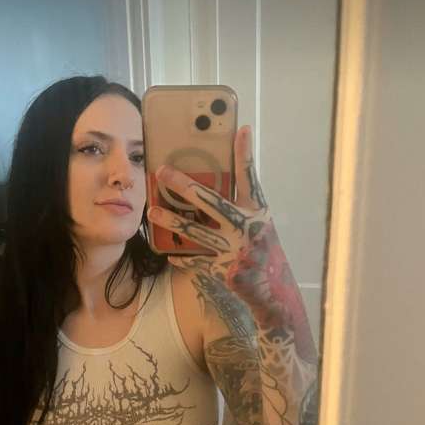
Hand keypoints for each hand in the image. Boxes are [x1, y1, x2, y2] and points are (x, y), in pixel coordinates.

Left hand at [147, 126, 302, 337]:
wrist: (272, 295)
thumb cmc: (262, 254)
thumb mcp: (259, 228)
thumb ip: (239, 209)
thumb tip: (209, 191)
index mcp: (258, 213)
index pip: (250, 178)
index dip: (245, 154)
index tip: (241, 129)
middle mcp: (246, 228)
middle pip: (211, 201)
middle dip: (185, 185)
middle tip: (163, 171)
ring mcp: (232, 250)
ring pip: (195, 231)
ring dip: (171, 220)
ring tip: (152, 211)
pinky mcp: (221, 270)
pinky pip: (193, 260)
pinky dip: (179, 256)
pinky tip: (166, 252)